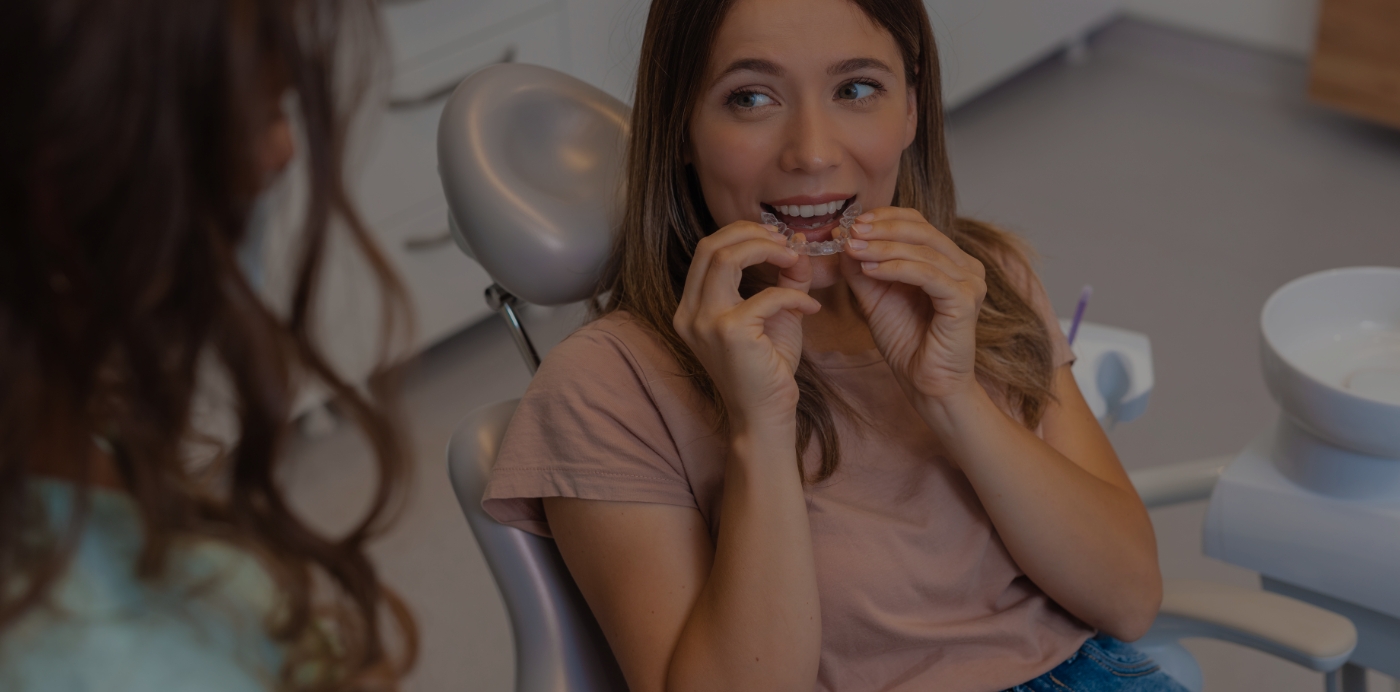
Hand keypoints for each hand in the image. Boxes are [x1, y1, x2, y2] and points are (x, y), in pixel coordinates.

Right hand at [673, 222, 818, 430]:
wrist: (764, 415)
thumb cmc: (766, 369)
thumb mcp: (775, 315)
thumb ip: (784, 279)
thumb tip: (798, 245)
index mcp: (692, 307)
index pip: (707, 250)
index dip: (742, 234)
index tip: (776, 238)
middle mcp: (690, 313)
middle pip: (711, 245)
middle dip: (752, 233)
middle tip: (785, 241)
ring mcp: (705, 322)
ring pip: (727, 258)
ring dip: (767, 250)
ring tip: (795, 258)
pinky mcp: (729, 333)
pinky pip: (768, 296)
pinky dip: (794, 295)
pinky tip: (811, 307)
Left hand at [840, 207, 986, 401]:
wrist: (925, 383)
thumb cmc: (907, 342)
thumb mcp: (875, 297)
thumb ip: (862, 268)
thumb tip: (844, 237)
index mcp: (949, 260)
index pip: (919, 223)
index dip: (886, 217)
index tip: (852, 223)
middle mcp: (966, 266)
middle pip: (922, 230)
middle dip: (882, 229)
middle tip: (851, 232)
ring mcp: (970, 282)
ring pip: (923, 251)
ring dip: (883, 247)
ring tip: (853, 249)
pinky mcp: (966, 300)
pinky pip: (928, 274)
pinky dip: (896, 268)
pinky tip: (871, 270)